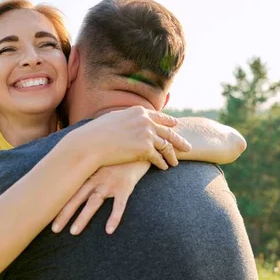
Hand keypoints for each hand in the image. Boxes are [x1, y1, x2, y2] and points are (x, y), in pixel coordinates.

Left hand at [51, 161, 152, 234]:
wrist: (139, 144)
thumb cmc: (119, 153)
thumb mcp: (101, 156)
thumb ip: (89, 164)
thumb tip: (74, 171)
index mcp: (88, 171)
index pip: (69, 188)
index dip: (57, 201)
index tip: (45, 212)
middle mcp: (96, 177)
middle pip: (76, 197)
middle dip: (64, 213)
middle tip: (54, 229)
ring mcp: (110, 182)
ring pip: (94, 202)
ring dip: (83, 217)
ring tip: (73, 232)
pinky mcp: (126, 186)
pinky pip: (120, 205)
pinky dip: (114, 217)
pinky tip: (109, 230)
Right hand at [69, 106, 190, 169]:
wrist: (91, 143)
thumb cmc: (97, 132)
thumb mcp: (113, 118)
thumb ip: (126, 117)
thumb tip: (128, 118)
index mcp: (139, 112)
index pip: (160, 117)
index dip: (170, 123)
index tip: (176, 127)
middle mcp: (146, 121)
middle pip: (168, 132)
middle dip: (179, 140)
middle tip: (188, 147)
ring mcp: (147, 134)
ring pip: (166, 146)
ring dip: (171, 155)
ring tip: (175, 162)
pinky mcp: (145, 148)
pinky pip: (158, 157)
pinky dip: (162, 163)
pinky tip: (164, 168)